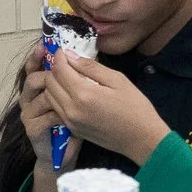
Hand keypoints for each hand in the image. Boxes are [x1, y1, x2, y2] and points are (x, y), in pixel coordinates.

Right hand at [16, 43, 80, 170]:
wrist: (64, 154)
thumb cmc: (74, 124)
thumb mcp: (80, 97)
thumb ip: (75, 77)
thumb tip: (71, 55)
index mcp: (40, 87)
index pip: (35, 66)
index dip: (38, 56)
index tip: (45, 45)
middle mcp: (30, 98)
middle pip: (33, 78)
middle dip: (48, 74)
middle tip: (62, 72)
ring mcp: (29, 113)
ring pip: (40, 96)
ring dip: (57, 96)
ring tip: (74, 100)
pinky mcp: (32, 128)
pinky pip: (46, 115)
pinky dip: (59, 115)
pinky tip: (71, 118)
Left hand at [44, 50, 172, 165]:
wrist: (141, 139)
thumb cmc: (135, 107)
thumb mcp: (117, 80)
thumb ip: (91, 67)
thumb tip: (70, 56)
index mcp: (84, 94)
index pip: (59, 70)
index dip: (59, 57)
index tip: (63, 51)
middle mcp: (71, 109)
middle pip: (49, 83)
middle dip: (55, 70)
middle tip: (67, 64)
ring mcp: (70, 121)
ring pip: (49, 96)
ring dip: (55, 84)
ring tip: (69, 77)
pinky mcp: (72, 129)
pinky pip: (57, 109)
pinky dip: (58, 98)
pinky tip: (72, 93)